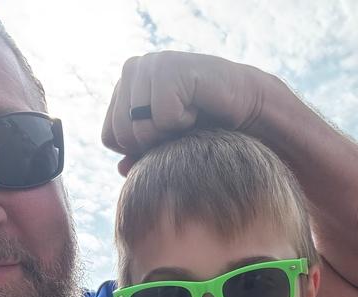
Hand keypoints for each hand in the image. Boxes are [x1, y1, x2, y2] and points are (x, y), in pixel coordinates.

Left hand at [102, 51, 268, 174]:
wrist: (247, 107)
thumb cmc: (207, 125)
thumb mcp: (168, 144)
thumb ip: (142, 156)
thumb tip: (120, 170)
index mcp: (125, 86)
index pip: (110, 137)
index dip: (140, 149)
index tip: (168, 133)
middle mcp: (132, 69)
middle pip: (123, 134)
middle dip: (154, 143)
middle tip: (181, 126)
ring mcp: (149, 65)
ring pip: (140, 127)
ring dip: (170, 132)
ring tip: (189, 115)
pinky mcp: (168, 68)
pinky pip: (163, 116)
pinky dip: (184, 121)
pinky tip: (197, 106)